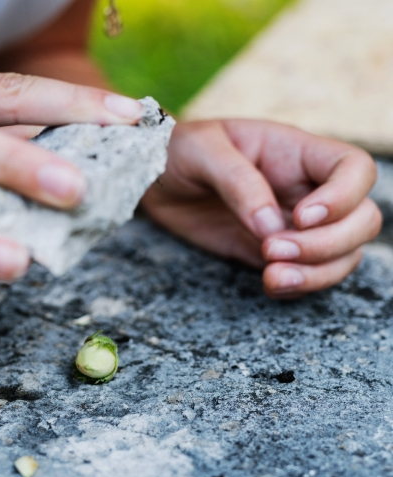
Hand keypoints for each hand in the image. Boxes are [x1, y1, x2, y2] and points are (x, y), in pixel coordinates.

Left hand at [141, 119, 381, 297]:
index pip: (354, 170)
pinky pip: (305, 275)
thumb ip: (238, 182)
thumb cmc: (177, 152)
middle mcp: (305, 190)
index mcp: (296, 153)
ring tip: (272, 277)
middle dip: (329, 244)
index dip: (344, 197)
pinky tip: (270, 283)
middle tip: (273, 249)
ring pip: (343, 255)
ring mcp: (291, 226)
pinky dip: (297, 286)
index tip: (300, 217)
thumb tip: (271, 226)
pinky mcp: (269, 254)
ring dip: (318, 272)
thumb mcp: (202, 151)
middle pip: (361, 220)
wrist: (152, 180)